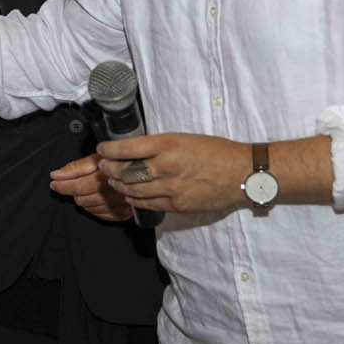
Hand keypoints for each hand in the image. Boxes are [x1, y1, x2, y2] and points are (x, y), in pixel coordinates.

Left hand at [50, 154, 131, 221]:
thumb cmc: (121, 161)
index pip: (78, 185)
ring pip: (89, 207)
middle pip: (82, 198)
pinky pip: (101, 215)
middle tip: (66, 184)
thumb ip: (76, 167)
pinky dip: (93, 208)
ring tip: (83, 190)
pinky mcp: (124, 213)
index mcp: (107, 174)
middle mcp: (114, 191)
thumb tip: (57, 175)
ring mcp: (120, 204)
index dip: (62, 184)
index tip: (54, 182)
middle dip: (71, 191)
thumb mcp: (98, 157)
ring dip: (82, 199)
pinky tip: (93, 199)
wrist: (146, 172)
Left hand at [97, 133, 250, 213]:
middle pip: (125, 172)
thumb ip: (157, 145)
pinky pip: (147, 204)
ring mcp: (171, 188)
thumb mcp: (183, 138)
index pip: (127, 148)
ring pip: (132, 190)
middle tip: (103, 165)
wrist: (241, 173)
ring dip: (117, 185)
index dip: (108, 150)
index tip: (102, 149)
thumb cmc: (215, 152)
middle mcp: (166, 166)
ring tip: (112, 180)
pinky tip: (129, 195)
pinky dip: (133, 199)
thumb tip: (132, 150)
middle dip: (108, 169)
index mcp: (168, 145)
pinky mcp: (177, 205)